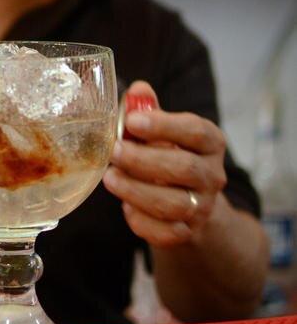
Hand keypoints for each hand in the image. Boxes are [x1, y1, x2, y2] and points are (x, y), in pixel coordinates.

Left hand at [102, 80, 226, 247]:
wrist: (190, 201)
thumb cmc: (170, 156)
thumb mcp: (163, 131)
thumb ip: (149, 111)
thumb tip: (136, 90)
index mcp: (210, 143)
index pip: (195, 132)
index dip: (164, 126)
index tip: (132, 121)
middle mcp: (212, 175)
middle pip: (185, 169)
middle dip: (144, 160)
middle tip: (114, 152)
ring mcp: (202, 207)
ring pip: (175, 204)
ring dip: (137, 191)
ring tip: (110, 178)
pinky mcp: (187, 233)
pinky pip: (166, 232)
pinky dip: (142, 221)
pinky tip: (125, 207)